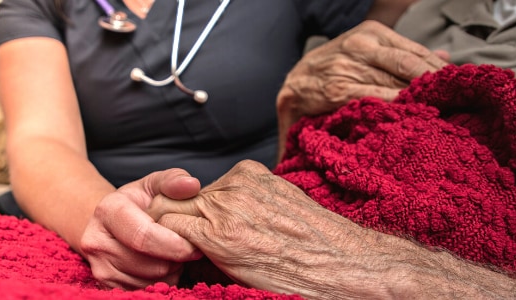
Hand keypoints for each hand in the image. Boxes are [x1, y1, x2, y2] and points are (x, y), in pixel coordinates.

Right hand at [79, 168, 203, 289]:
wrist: (109, 222)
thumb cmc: (137, 202)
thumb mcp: (153, 184)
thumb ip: (173, 181)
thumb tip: (191, 185)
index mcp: (108, 211)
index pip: (143, 237)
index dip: (174, 245)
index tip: (194, 246)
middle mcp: (97, 241)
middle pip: (151, 265)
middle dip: (175, 259)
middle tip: (186, 248)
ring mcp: (100, 267)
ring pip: (150, 282)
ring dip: (170, 271)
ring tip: (170, 253)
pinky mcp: (106, 285)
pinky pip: (145, 291)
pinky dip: (160, 282)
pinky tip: (160, 264)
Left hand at [154, 161, 515, 298]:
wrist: (348, 268)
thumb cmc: (317, 251)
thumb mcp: (278, 213)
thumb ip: (244, 208)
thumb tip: (213, 228)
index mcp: (249, 175)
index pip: (192, 191)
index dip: (184, 217)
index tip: (187, 241)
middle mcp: (235, 183)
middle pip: (175, 198)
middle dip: (170, 228)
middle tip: (177, 255)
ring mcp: (227, 205)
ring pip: (167, 215)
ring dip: (168, 241)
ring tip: (182, 263)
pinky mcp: (221, 234)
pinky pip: (170, 234)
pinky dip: (168, 252)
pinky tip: (186, 267)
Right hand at [278, 20, 449, 116]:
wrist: (294, 83)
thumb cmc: (337, 69)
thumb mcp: (368, 53)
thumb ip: (404, 55)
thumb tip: (444, 57)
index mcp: (372, 32)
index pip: (416, 51)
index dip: (440, 70)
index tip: (461, 85)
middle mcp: (360, 44)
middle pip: (409, 65)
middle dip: (434, 84)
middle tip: (457, 101)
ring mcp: (347, 66)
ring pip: (393, 82)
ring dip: (418, 98)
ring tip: (441, 112)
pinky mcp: (336, 89)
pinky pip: (373, 98)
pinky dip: (394, 106)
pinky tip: (410, 115)